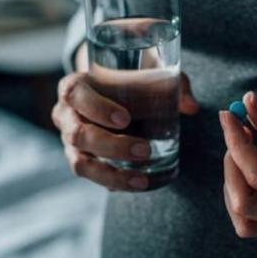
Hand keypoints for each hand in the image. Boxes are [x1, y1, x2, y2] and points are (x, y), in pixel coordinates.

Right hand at [52, 71, 198, 190]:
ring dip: (112, 174)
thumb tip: (191, 106)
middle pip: (78, 134)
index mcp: (74, 87)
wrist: (114, 94)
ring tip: (142, 179)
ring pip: (81, 164)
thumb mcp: (149, 73)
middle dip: (112, 146)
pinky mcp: (82, 161)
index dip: (97, 108)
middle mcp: (65, 116)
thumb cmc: (129, 80)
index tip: (125, 118)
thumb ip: (172, 85)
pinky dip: (115, 183)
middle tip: (145, 150)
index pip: (76, 95)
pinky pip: (93, 177)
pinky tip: (139, 184)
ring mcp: (70, 142)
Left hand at [219, 92, 256, 237]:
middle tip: (237, 132)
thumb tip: (247, 102)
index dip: (236, 144)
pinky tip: (247, 166)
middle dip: (231, 166)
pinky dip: (240, 194)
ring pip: (244, 219)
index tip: (228, 116)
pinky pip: (252, 220)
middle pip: (244, 205)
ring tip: (242, 151)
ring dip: (232, 185)